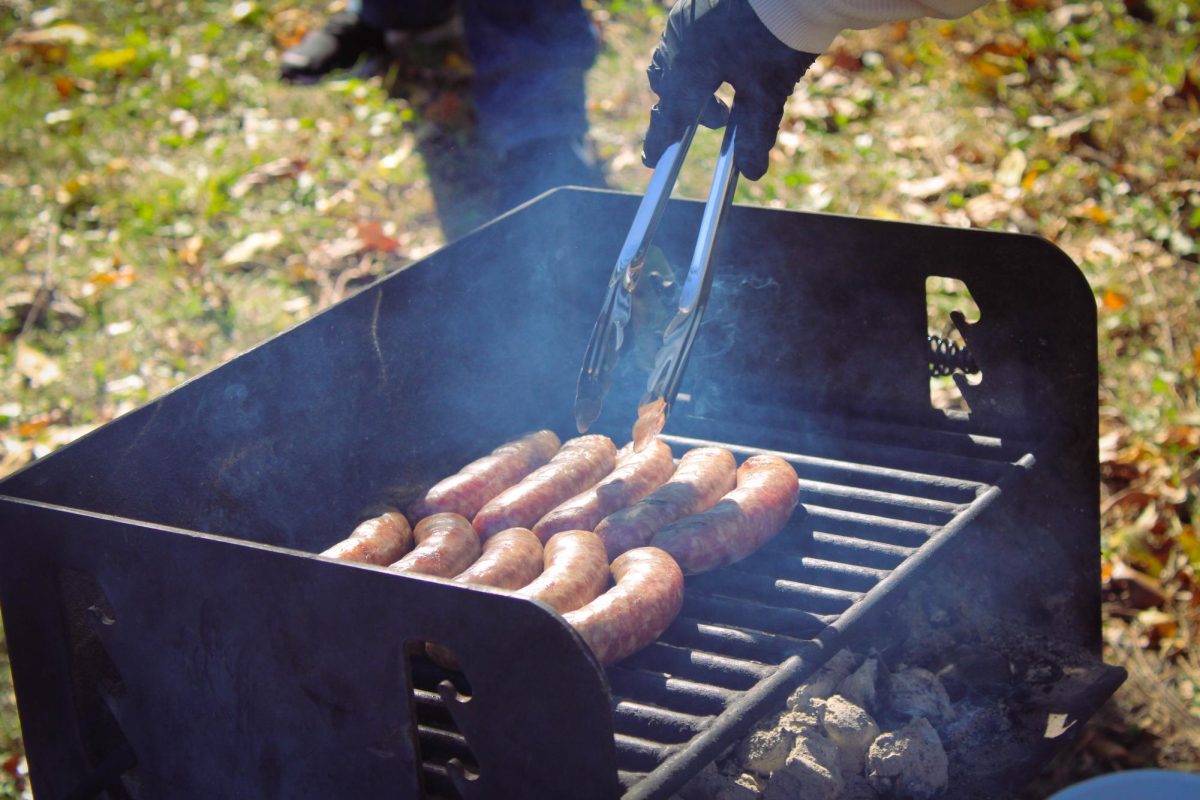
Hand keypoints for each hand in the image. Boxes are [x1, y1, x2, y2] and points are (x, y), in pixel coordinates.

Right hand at [642, 0, 817, 179]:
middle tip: (718, 119)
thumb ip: (755, 133)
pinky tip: (722, 52)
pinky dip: (696, 52)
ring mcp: (687, 16)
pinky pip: (685, 33)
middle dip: (683, 106)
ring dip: (688, 77)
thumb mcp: (767, 91)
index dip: (660, 140)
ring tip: (718, 86)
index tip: (653, 160)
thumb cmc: (778, 37)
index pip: (668, 114)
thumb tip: (751, 172)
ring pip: (672, 55)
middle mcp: (679, 40)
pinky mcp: (699, 2)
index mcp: (689, 67)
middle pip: (665, 83)